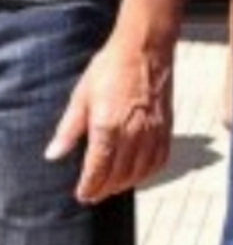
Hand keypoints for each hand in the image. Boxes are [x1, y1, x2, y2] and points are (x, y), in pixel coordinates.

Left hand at [44, 34, 174, 203]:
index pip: (98, 169)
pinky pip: (160, 160)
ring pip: (140, 171)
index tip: (82, 195)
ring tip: (113, 187)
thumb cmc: (111, 68)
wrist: (146, 50)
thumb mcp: (81, 96)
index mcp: (108, 126)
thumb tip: (53, 154)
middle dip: (105, 189)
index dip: (89, 186)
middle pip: (119, 175)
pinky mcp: (167, 127)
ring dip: (125, 183)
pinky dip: (149, 172)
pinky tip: (139, 173)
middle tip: (93, 195)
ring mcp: (153, 131)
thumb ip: (69, 129)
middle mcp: (133, 133)